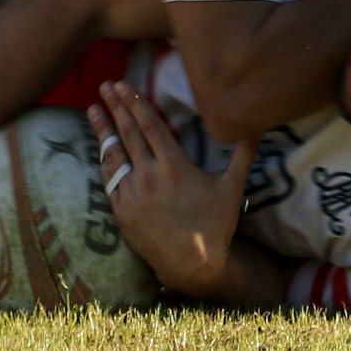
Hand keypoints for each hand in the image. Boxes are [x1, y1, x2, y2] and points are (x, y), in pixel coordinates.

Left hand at [88, 81, 256, 298]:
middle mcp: (149, 175)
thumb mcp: (233, 188)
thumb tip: (257, 125)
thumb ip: (243, 153)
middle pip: (129, 133)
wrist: (191, 264)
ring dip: (103, 130)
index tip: (123, 85)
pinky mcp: (121, 211)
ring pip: (114, 154)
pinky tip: (101, 148)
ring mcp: (132, 193)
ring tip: (93, 109)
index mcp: (174, 165)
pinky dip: (105, 160)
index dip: (136, 102)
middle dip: (116, 107)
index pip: (150, 125)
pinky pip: (110, 179)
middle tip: (106, 86)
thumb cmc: (214, 225)